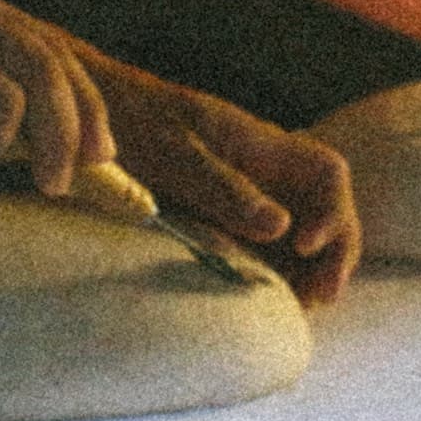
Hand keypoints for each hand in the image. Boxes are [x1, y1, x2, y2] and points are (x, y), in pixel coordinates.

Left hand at [75, 49, 361, 305]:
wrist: (88, 113)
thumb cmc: (133, 120)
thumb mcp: (176, 153)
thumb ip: (225, 188)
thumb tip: (281, 229)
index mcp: (261, 145)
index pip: (327, 172)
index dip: (333, 211)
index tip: (305, 244)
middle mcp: (264, 172)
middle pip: (324, 210)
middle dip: (333, 253)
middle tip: (318, 298)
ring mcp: (245, 196)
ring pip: (298, 235)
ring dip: (308, 271)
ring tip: (299, 308)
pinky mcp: (220, 219)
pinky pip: (261, 249)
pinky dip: (273, 274)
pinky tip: (266, 300)